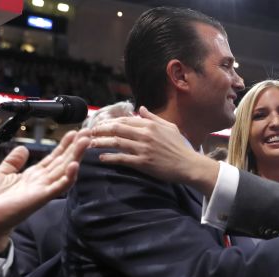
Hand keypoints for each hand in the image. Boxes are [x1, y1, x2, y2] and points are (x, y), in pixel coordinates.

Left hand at [0, 130, 88, 253]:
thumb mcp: (1, 174)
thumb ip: (13, 162)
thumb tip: (23, 149)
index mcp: (33, 176)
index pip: (53, 158)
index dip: (64, 145)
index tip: (74, 133)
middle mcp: (42, 182)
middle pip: (63, 161)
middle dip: (75, 147)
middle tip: (87, 133)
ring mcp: (44, 189)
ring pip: (65, 170)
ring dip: (77, 156)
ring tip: (85, 142)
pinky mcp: (42, 197)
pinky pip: (60, 186)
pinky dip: (69, 176)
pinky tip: (75, 165)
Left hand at [90, 106, 219, 195]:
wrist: (189, 165)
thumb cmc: (181, 147)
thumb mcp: (170, 127)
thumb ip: (153, 118)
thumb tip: (141, 108)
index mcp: (151, 125)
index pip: (124, 120)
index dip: (109, 121)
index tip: (99, 124)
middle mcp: (145, 135)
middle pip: (116, 129)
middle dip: (100, 130)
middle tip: (90, 132)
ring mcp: (143, 149)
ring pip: (116, 143)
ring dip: (100, 142)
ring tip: (90, 144)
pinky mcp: (143, 163)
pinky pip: (122, 158)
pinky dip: (110, 157)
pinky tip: (101, 157)